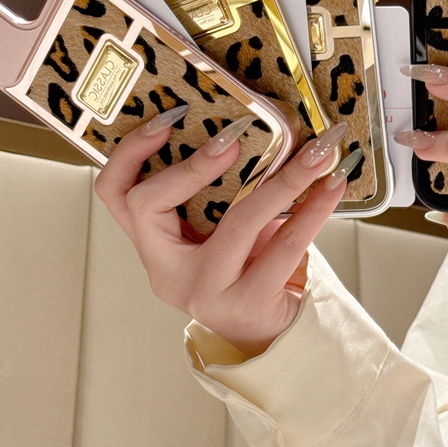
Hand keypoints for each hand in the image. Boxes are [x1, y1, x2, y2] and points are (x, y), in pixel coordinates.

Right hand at [95, 116, 356, 357]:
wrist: (269, 329)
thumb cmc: (243, 264)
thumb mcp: (215, 226)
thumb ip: (216, 186)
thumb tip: (253, 122)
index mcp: (153, 243)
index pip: (114, 194)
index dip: (130, 152)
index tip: (167, 118)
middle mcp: (167, 271)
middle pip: (150, 206)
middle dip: (192, 164)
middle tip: (235, 135)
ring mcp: (205, 291)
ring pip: (236, 223)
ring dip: (282, 179)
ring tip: (316, 153)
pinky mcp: (249, 304)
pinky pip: (285, 246)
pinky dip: (314, 209)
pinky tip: (332, 186)